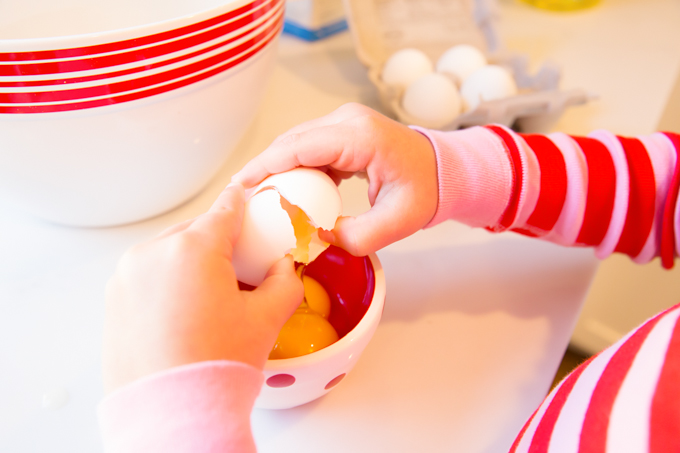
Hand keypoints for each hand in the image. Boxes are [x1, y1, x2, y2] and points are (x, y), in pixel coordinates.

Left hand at [102, 183, 303, 393]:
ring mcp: (128, 277)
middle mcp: (153, 254)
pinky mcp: (114, 299)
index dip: (240, 200)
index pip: (224, 210)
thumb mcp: (265, 319)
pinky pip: (148, 275)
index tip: (243, 193)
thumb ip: (284, 283)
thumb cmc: (214, 367)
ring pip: (169, 252)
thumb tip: (283, 270)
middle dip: (216, 241)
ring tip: (210, 296)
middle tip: (237, 265)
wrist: (171, 413)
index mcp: (193, 249)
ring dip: (190, 261)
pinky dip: (167, 281)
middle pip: (195, 232)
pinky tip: (185, 311)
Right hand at [232, 103, 438, 255]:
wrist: (443, 169)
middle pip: (291, 141)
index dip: (265, 166)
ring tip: (259, 197)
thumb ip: (355, 237)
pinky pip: (309, 146)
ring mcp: (345, 122)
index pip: (299, 147)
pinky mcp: (343, 130)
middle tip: (241, 197)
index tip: (240, 186)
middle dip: (264, 168)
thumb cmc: (426, 189)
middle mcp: (348, 120)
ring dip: (277, 168)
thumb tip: (317, 238)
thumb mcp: (397, 222)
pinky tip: (287, 191)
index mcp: (361, 136)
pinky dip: (294, 167)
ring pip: (296, 142)